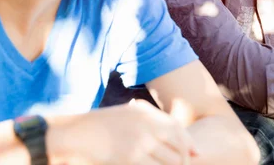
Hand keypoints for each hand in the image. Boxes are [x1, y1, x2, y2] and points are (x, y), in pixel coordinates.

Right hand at [47, 100, 196, 164]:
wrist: (77, 133)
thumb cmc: (100, 125)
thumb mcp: (126, 115)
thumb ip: (147, 120)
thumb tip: (168, 131)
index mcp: (146, 113)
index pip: (177, 128)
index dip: (189, 142)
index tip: (196, 154)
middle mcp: (147, 125)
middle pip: (178, 146)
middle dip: (184, 160)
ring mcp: (140, 142)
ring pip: (170, 161)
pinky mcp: (132, 158)